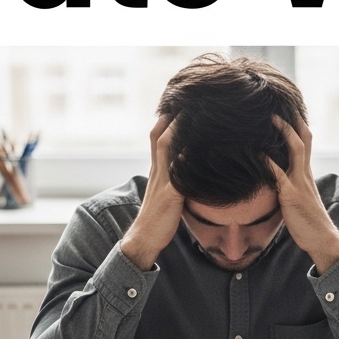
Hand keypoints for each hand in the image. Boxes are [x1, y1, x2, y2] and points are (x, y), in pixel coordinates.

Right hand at [121, 116, 183, 270]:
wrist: (143, 239)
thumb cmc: (158, 218)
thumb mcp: (166, 192)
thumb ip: (176, 178)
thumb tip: (191, 166)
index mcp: (157, 170)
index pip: (157, 136)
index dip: (166, 119)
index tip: (178, 104)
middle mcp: (157, 171)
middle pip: (159, 135)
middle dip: (171, 115)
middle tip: (187, 99)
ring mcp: (162, 182)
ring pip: (165, 147)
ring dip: (176, 129)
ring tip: (191, 113)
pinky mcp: (170, 196)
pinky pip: (177, 173)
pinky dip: (184, 160)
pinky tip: (195, 148)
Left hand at [264, 115, 338, 273]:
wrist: (322, 240)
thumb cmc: (309, 222)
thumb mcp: (300, 198)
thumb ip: (289, 185)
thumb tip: (274, 178)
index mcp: (306, 174)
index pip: (306, 142)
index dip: (297, 125)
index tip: (287, 110)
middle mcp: (305, 174)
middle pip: (303, 140)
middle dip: (291, 122)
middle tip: (277, 105)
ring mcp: (300, 184)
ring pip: (296, 151)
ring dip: (284, 133)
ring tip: (270, 119)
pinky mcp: (292, 196)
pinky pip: (281, 176)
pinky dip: (269, 163)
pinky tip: (259, 155)